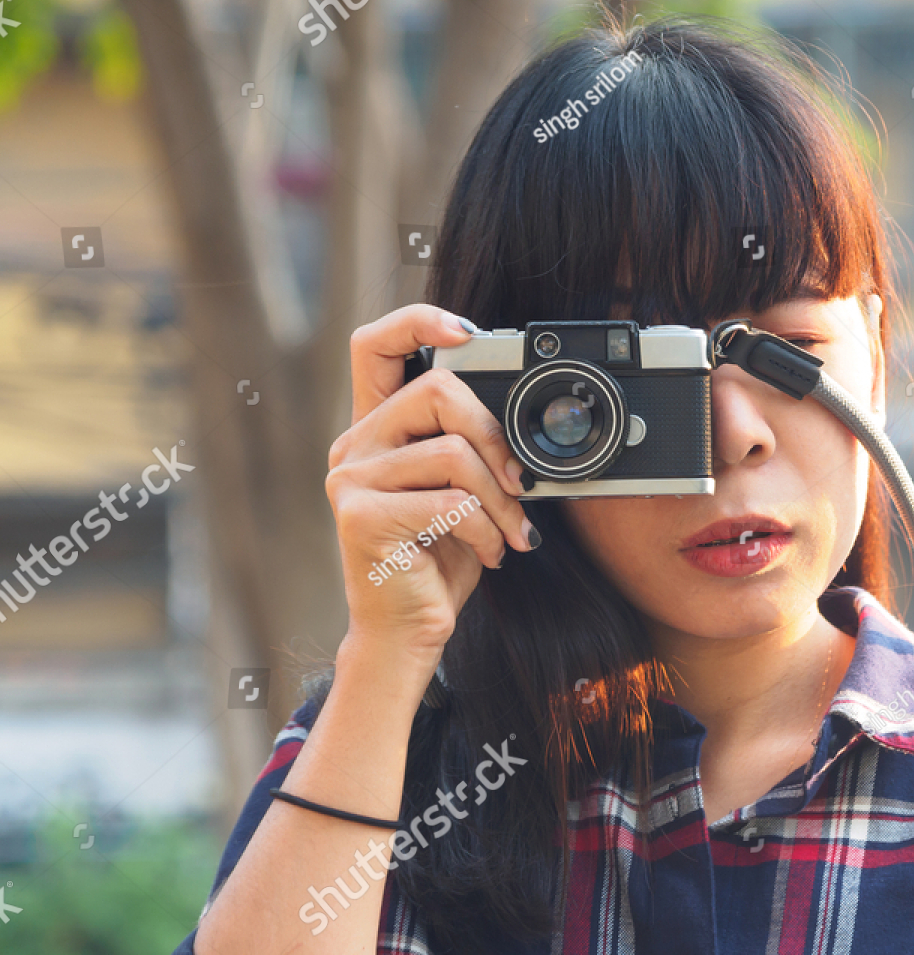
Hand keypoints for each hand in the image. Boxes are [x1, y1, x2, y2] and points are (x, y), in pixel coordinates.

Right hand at [326, 304, 536, 664]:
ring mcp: (351, 480)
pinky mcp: (361, 517)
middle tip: (520, 483)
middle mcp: (354, 446)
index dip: (418, 321)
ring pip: (453, 452)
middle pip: (436, 391)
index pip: (375, 345)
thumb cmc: (439, 561)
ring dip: (501, 500)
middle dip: (495, 436)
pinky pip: (451, 501)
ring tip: (510, 534)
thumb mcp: (463, 493)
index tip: (468, 331)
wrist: (408, 633)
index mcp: (376, 430)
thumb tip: (521, 422)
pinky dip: (487, 529)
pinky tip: (490, 554)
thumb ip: (470, 448)